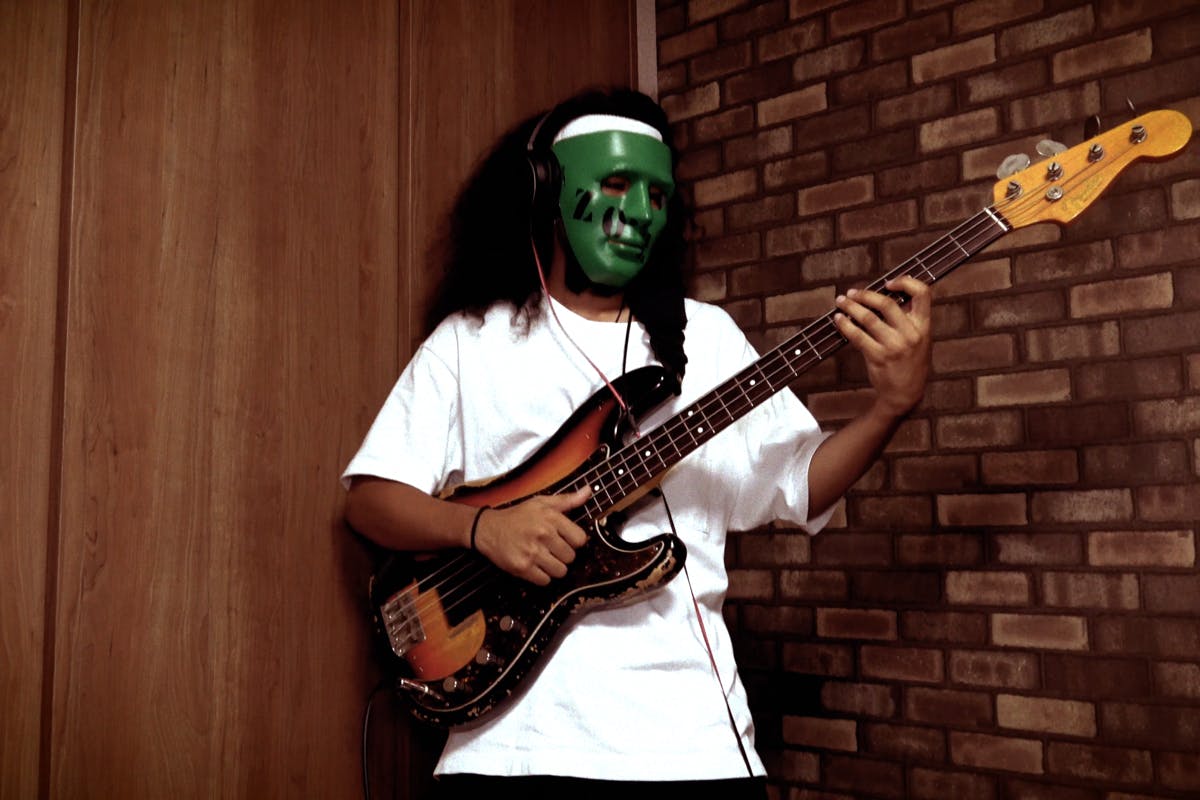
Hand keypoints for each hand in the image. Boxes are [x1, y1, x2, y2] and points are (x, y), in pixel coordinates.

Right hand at [472, 487, 590, 585]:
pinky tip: (535, 565)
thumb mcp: (541, 502)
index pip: (580, 539)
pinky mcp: (522, 568)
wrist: (488, 529)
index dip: (574, 541)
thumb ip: (567, 500)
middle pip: (571, 557)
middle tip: (551, 549)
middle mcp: (543, 535)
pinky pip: (545, 581)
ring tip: (544, 558)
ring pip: (560, 571)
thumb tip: (588, 492)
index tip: (565, 540)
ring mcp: (532, 552)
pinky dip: (542, 576)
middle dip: (563, 555)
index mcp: (551, 518)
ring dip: (554, 567)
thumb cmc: (517, 516)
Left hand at [833, 275, 931, 419]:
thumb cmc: (910, 363)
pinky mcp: (878, 357)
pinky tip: (838, 320)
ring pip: (868, 318)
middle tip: (852, 293)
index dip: (906, 282)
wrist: (906, 394)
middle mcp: (911, 334)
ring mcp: (894, 346)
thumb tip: (881, 297)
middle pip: (886, 304)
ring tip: (841, 302)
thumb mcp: (919, 340)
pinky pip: (857, 336)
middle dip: (865, 295)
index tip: (888, 283)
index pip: (922, 293)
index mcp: (924, 326)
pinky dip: (845, 325)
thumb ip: (908, 320)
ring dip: (851, 307)